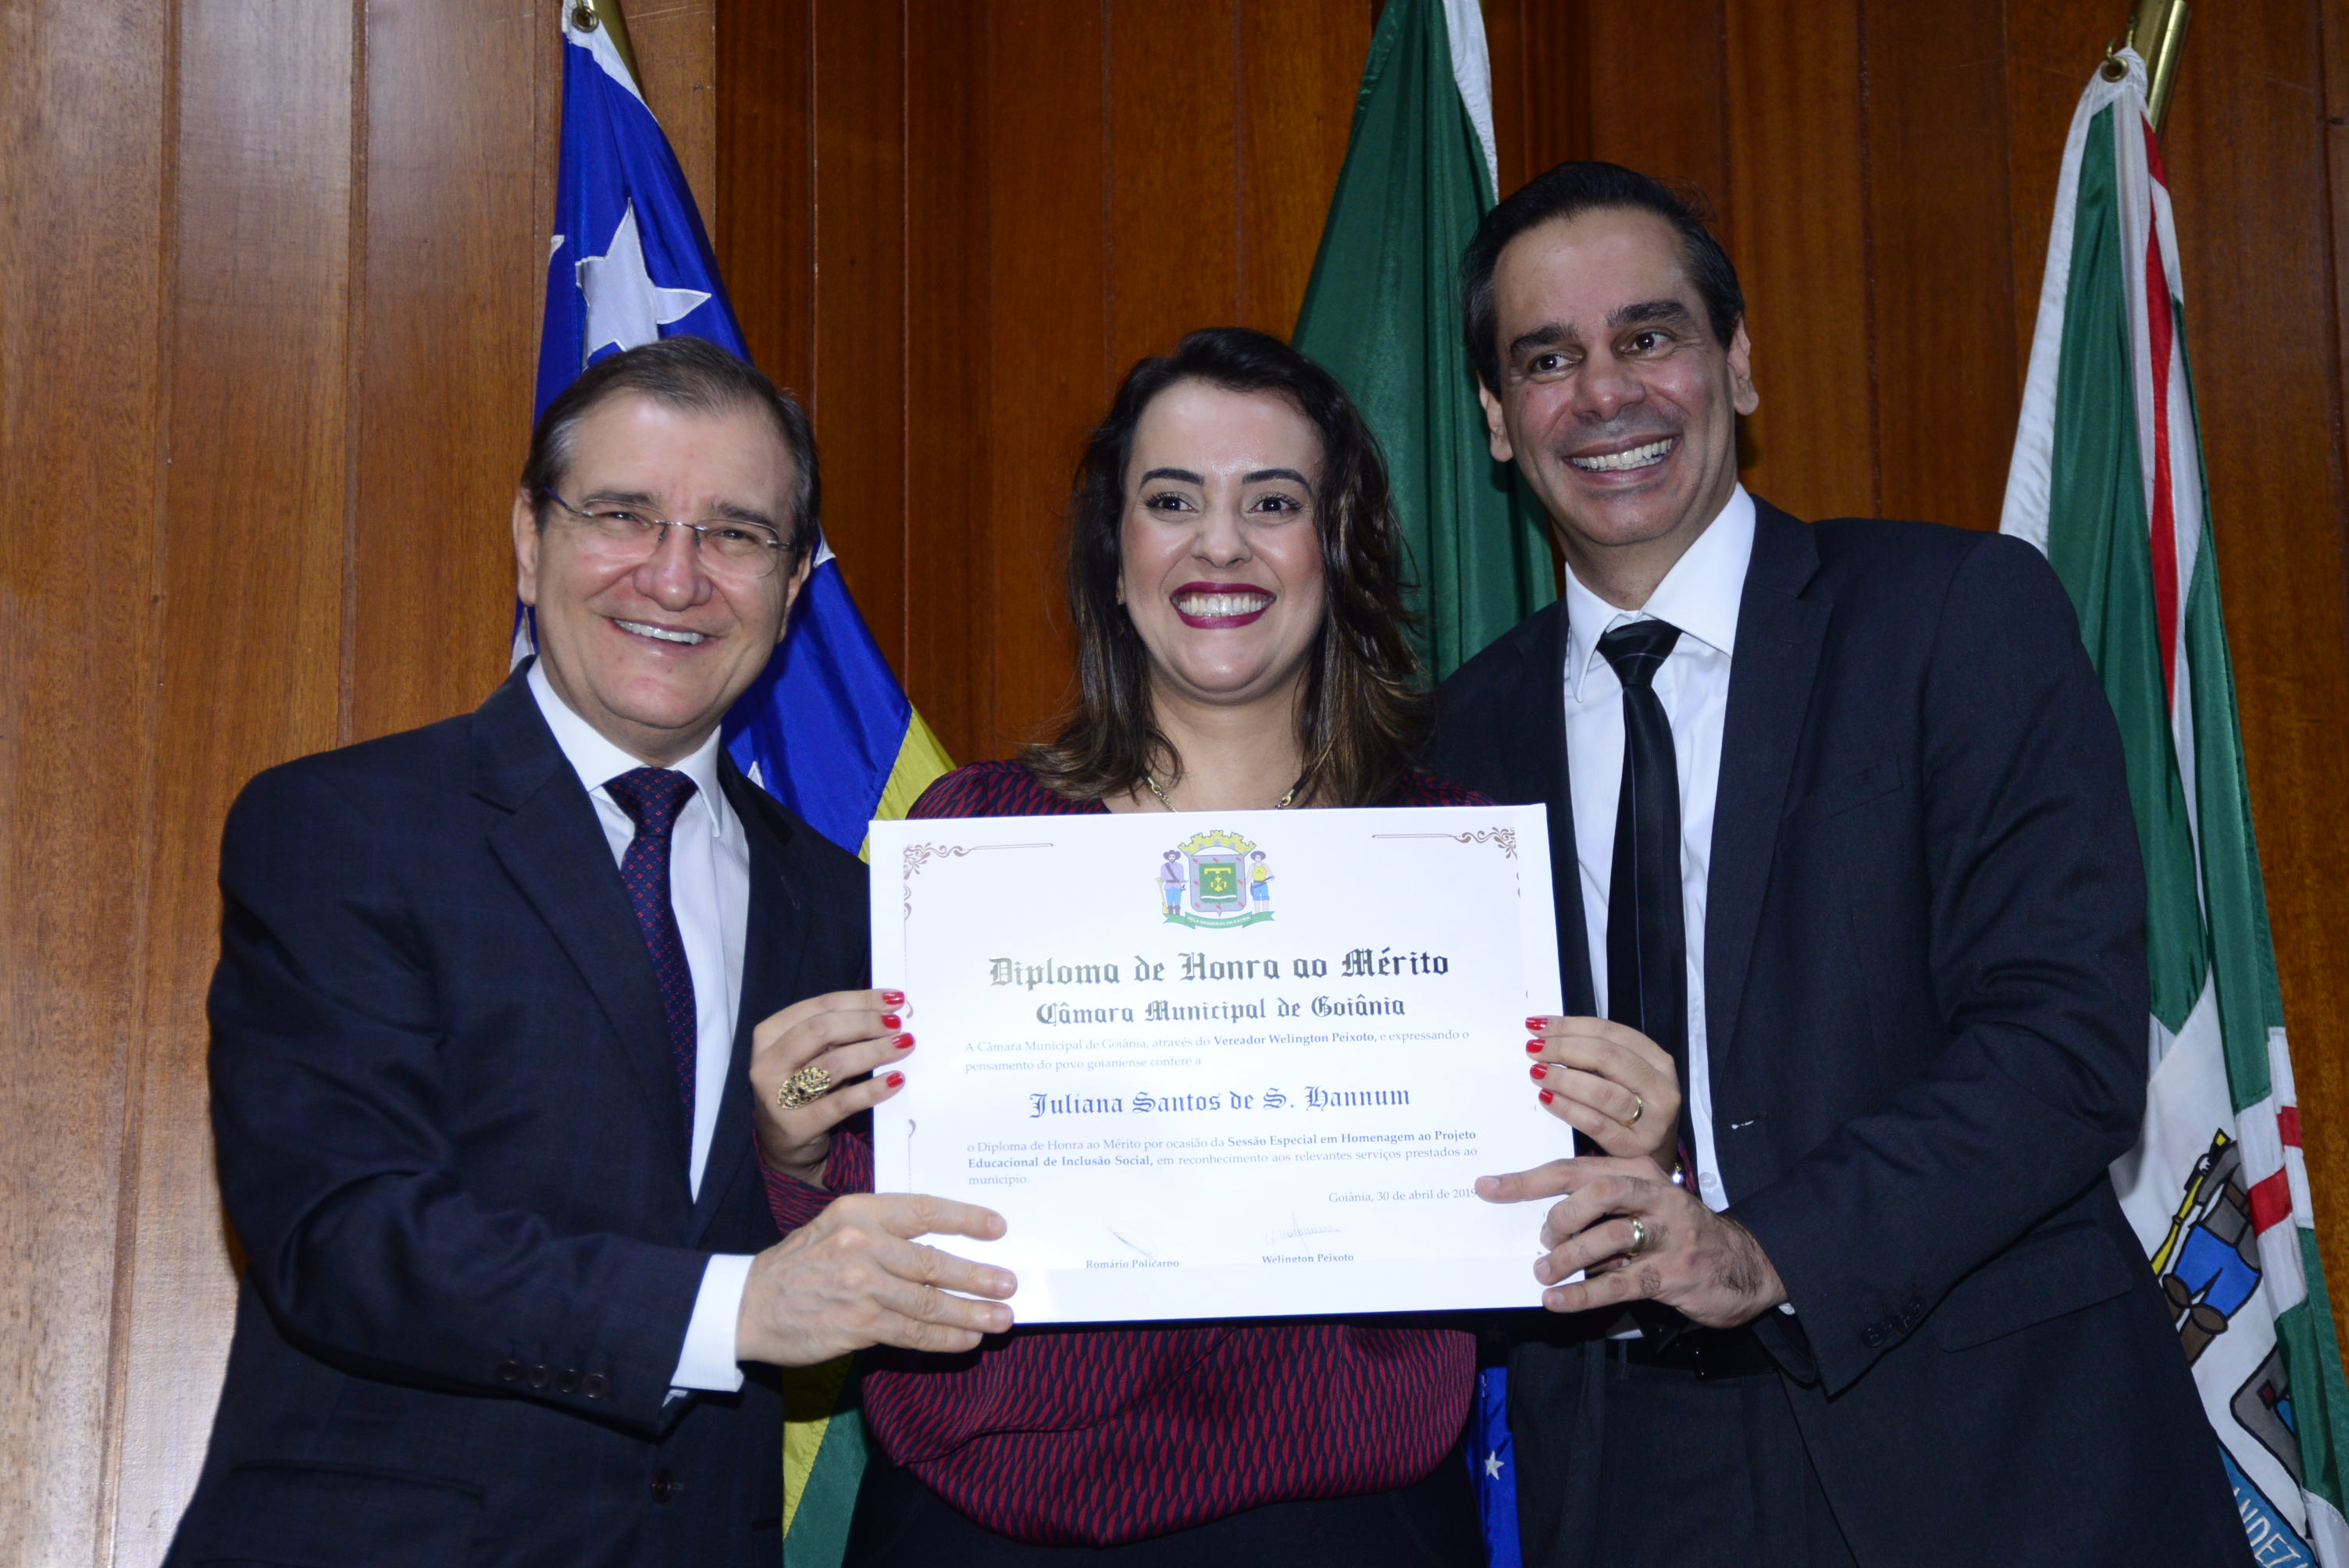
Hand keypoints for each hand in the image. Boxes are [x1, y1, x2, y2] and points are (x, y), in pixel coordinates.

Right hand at [735, 1192, 1015, 1363]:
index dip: (965, 1219)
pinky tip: (967, 1341)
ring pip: (930, 1303)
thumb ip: (882, 1231)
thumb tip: (941, 1247)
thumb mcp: (835, 1227)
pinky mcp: (857, 1325)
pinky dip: (945, 1340)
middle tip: (1009, 1283)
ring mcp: (861, 1287)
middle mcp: (862, 1245)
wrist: (746, 1305)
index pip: (923, 1210)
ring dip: (972, 1313)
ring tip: (1001, 1318)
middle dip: (978, 1276)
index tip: (997, 1227)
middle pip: (934, 1262)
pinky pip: (912, 1334)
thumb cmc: (797, 1265)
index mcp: (859, 1212)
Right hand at [749, 989, 912, 1182]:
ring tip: (903, 1046)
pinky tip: (894, 1080)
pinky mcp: (796, 1126)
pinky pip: (841, 1103)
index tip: (893, 999)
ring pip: (833, 1064)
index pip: (819, 1007)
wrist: (782, 1143)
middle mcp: (767, 1063)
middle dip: (865, 1023)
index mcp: (769, 1035)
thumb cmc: (802, 1088)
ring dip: (874, 1051)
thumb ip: (835, 1033)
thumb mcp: (809, 1055)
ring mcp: (778, 1096)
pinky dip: (871, 1090)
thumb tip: (886, 1011)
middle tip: (897, 1025)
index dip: (860, 1000)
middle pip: (821, 1030)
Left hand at [1476, 1156, 1785, 1326]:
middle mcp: (1655, 1195)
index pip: (1573, 1168)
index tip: (1487, 1188)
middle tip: (1543, 1241)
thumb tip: (1541, 1224)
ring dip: (1567, 1258)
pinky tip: (1558, 1302)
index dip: (1526, 1180)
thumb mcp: (1640, 1206)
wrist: (1745, 1263)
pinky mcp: (1676, 1272)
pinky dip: (1582, 1294)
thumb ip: (1599, 1208)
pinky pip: (1620, 1283)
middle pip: (1594, 1191)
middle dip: (1558, 1217)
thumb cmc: (1677, 1233)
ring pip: (1609, 1237)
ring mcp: (1669, 1234)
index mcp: (1638, 1171)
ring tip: (1545, 1273)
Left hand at [1524, 1016, 1680, 1164]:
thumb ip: (1597, 1054)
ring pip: (1601, 1091)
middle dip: (1564, 1048)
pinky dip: (1567, 1107)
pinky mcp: (1633, 1147)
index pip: (1611, 1033)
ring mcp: (1651, 1120)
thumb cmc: (1633, 1106)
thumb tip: (1548, 1034)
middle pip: (1607, 1057)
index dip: (1571, 1026)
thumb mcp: (1625, 1075)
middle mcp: (1660, 1088)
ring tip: (1537, 1072)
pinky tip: (1547, 1097)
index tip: (1540, 1025)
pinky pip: (1595, 1123)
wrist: (1653, 1155)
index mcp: (1658, 1061)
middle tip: (1534, 1049)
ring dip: (1562, 1078)